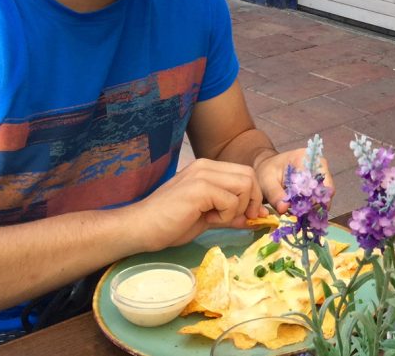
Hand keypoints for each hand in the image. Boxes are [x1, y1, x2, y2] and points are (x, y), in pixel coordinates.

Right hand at [125, 158, 264, 250]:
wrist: (139, 228)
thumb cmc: (169, 224)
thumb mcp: (208, 217)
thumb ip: (231, 213)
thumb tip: (255, 217)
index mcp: (208, 169)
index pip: (245, 173)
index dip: (253, 195)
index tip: (249, 216)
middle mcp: (207, 166)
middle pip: (249, 176)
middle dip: (252, 201)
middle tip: (241, 219)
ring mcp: (203, 174)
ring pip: (245, 185)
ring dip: (238, 208)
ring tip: (217, 219)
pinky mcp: (200, 188)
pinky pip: (231, 201)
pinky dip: (227, 216)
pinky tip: (208, 220)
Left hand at [253, 148, 332, 213]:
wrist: (266, 169)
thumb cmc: (266, 172)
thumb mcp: (266, 181)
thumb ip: (274, 194)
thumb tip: (284, 209)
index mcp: (306, 157)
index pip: (317, 177)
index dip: (313, 195)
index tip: (303, 210)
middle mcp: (318, 164)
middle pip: (326, 188)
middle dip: (316, 204)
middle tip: (304, 217)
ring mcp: (320, 175)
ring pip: (325, 195)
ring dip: (316, 208)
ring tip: (304, 217)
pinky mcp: (319, 185)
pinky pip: (321, 199)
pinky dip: (314, 208)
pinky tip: (304, 215)